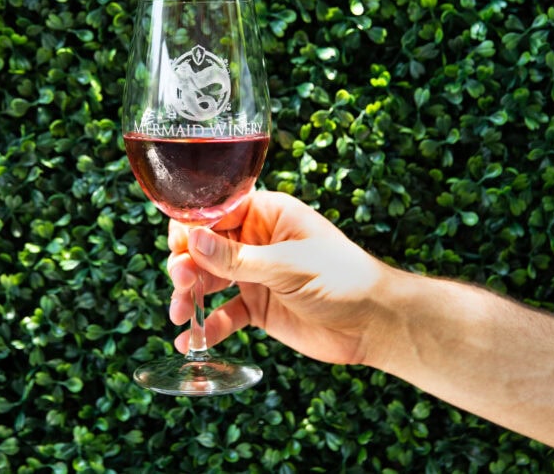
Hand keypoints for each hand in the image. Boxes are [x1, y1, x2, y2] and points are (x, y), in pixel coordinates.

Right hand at [166, 190, 393, 365]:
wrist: (375, 323)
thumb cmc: (343, 278)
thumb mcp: (287, 265)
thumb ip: (237, 258)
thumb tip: (193, 239)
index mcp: (268, 214)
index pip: (217, 212)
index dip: (192, 227)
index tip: (178, 248)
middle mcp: (256, 241)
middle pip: (205, 247)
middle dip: (186, 265)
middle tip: (182, 285)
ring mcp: (255, 275)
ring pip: (208, 281)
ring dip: (189, 297)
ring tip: (180, 314)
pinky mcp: (258, 308)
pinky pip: (224, 314)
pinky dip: (207, 327)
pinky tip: (190, 341)